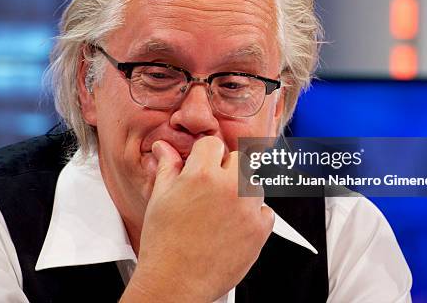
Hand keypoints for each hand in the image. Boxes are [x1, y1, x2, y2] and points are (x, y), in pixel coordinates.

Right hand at [122, 136, 273, 301]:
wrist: (175, 283)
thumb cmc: (163, 243)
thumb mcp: (160, 198)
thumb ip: (168, 167)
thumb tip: (164, 147)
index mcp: (203, 174)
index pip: (213, 144)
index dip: (204, 155)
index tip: (201, 166)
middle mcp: (230, 187)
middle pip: (238, 159)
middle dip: (225, 169)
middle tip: (210, 189)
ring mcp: (248, 209)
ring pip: (254, 182)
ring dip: (241, 190)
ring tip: (220, 209)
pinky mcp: (260, 231)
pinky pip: (265, 210)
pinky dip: (253, 215)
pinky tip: (232, 225)